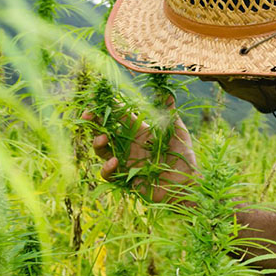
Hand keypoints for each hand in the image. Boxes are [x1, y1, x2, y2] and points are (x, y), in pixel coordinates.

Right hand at [81, 95, 198, 204]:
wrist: (187, 184)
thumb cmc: (184, 157)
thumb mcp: (178, 131)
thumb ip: (170, 112)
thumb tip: (168, 91)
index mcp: (139, 131)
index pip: (119, 116)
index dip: (107, 108)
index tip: (97, 99)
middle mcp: (129, 146)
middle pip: (104, 131)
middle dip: (94, 122)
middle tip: (88, 115)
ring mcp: (125, 162)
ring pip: (102, 151)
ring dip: (98, 143)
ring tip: (103, 137)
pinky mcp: (125, 179)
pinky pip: (108, 174)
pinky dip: (107, 168)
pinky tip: (115, 161)